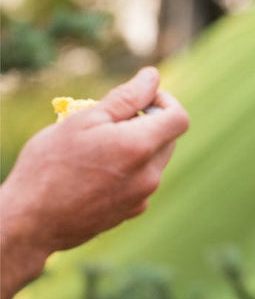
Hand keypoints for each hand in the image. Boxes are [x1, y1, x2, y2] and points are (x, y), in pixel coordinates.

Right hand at [0, 67, 189, 298]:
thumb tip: (152, 77)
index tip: (141, 98)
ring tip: (96, 148)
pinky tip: (96, 173)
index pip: (179, 118)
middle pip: (167, 139)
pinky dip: (128, 170)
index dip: (165, 101)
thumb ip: (125, 98)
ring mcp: (143, 197)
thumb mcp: (84, 120)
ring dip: (136, 147)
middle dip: (147, 123)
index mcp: (140, 147)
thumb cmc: (50, 165)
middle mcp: (150, 175)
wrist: (32, 221)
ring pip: (154, 161)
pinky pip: (142, 182)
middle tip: (107, 122)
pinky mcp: (133, 211)